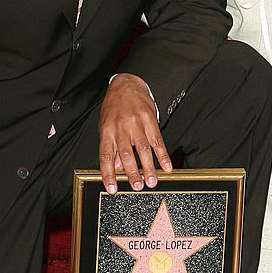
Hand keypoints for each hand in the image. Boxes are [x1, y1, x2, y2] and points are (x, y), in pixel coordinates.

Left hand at [98, 74, 172, 193]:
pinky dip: (162, 155)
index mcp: (107, 131)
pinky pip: (157, 141)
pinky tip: (166, 166)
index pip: (105, 157)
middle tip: (137, 186)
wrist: (126, 84)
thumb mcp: (106, 125)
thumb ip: (111, 146)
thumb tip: (116, 167)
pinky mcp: (150, 121)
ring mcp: (136, 124)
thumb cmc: (114, 106)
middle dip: (132, 173)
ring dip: (148, 168)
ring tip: (152, 181)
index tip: (112, 188)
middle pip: (126, 155)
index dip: (108, 174)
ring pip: (142, 150)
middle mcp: (121, 128)